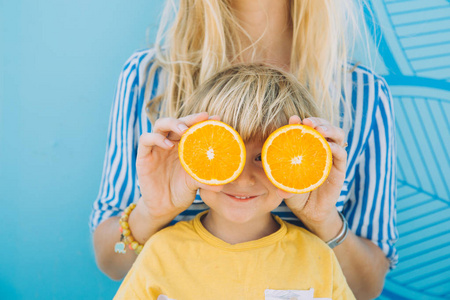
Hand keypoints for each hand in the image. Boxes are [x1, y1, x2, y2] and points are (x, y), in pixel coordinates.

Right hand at [136, 112, 221, 218]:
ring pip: (160, 125)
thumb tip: (224, 183)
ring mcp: (156, 147)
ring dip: (173, 123)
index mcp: (184, 145)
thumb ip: (206, 179)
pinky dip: (156, 138)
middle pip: (177, 122)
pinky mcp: (143, 156)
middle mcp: (170, 142)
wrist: (164, 207)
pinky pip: (146, 139)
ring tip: (184, 130)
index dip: (202, 121)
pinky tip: (168, 145)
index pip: (192, 126)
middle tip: (202, 118)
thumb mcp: (195, 183)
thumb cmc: (181, 191)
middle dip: (190, 118)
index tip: (216, 118)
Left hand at [279, 116, 347, 236]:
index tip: (292, 118)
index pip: (305, 129)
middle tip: (307, 122)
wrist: (309, 210)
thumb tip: (269, 178)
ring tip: (318, 130)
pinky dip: (335, 148)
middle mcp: (320, 148)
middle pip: (324, 126)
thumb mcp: (284, 182)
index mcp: (306, 147)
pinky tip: (327, 146)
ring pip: (337, 135)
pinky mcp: (340, 169)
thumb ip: (279, 179)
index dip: (299, 122)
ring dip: (329, 129)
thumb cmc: (294, 192)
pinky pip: (341, 154)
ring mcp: (332, 157)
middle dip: (317, 120)